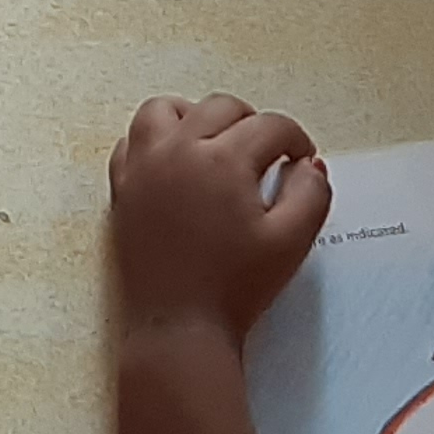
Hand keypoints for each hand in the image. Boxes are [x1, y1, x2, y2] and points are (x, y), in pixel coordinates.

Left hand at [108, 94, 330, 343]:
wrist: (179, 326)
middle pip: (220, 107)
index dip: (295, 139)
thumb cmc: (235, 287)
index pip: (269, 126)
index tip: (301, 160)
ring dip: (195, 116)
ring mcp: (143, 167)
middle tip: (267, 154)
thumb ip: (311, 195)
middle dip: (252, 123)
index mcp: (223, 160)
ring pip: (165, 110)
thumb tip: (309, 165)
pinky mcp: (122, 188)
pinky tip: (175, 163)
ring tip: (216, 144)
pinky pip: (132, 142)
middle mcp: (178, 151)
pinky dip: (155, 140)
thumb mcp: (292, 242)